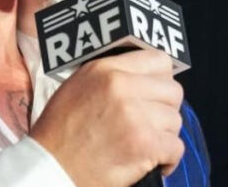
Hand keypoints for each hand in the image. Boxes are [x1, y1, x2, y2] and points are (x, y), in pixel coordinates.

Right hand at [29, 50, 184, 186]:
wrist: (51, 167)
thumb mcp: (77, 86)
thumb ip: (110, 75)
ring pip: (175, 120)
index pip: (159, 60)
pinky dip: (168, 159)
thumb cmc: (59, 133)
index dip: (162, 79)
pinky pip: (176, 147)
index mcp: (104, 70)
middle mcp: (121, 86)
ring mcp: (135, 115)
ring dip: (164, 135)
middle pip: (173, 91)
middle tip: (151, 123)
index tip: (156, 93)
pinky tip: (153, 162)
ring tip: (145, 144)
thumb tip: (143, 76)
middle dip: (165, 109)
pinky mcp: (144, 145)